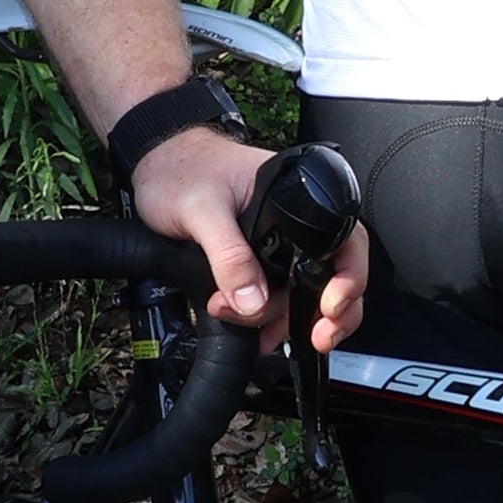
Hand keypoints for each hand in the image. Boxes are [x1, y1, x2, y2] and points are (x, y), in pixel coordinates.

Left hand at [129, 128, 369, 352]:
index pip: (344, 240)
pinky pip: (275, 295)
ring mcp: (276, 243)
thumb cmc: (180, 169)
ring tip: (262, 335)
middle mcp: (293, 221)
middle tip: (318, 338)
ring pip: (302, 291)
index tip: (330, 307)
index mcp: (295, 197)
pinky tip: (256, 331)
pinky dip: (269, 319)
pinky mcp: (255, 260)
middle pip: (333, 273)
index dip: (349, 278)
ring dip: (288, 321)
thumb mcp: (202, 211)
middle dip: (329, 313)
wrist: (153, 163)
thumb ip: (228, 255)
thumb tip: (253, 301)